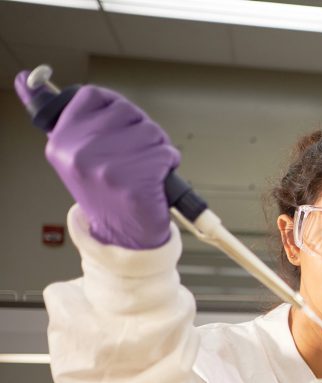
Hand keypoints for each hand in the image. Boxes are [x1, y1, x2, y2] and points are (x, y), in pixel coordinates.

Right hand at [14, 72, 178, 248]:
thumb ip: (63, 118)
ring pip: (150, 131)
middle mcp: (79, 152)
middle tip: (133, 155)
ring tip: (143, 167)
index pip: (92, 95)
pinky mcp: (135, 183)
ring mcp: (107, 168)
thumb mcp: (73, 152)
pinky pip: (165, 153)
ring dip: (157, 147)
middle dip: (140, 130)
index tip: (118, 126)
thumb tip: (22, 77)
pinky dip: (168, 163)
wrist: (122, 235)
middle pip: (127, 111)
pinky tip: (155, 178)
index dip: (115, 108)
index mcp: (60, 141)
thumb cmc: (104, 190)